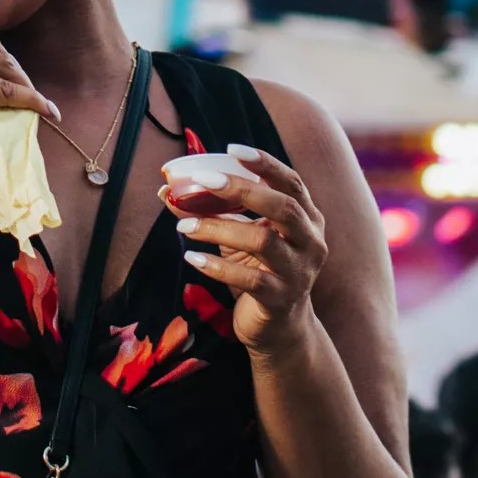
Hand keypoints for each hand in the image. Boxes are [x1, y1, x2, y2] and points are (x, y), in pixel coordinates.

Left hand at [171, 145, 326, 354]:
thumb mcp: (241, 237)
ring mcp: (299, 272)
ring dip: (218, 228)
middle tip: (202, 180)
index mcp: (307, 218)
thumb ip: (215, 211)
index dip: (265, 163)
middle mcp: (311, 242)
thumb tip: (167, 190)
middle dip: (241, 190)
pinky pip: (249, 279)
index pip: (291, 182)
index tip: (232, 149)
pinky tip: (192, 258)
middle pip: (282, 207)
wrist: (279, 328)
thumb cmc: (259, 270)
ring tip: (184, 226)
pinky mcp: (280, 300)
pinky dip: (216, 266)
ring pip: (262, 242)